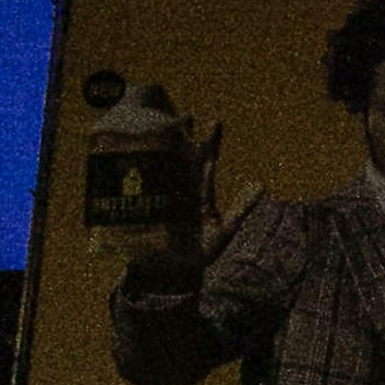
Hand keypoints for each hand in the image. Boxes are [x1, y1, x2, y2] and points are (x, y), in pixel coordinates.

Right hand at [123, 118, 250, 289]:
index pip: (206, 161)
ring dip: (155, 145)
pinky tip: (123, 151)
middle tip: (184, 114)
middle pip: (180, 155)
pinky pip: (135, 185)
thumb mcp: (224, 229)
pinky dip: (129, 169)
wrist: (175, 269)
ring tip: (154, 125)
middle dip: (180, 134)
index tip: (215, 121)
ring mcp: (159, 193)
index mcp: (200, 190)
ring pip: (158, 163)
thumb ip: (241, 207)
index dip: (210, 141)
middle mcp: (179, 186)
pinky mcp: (142, 205)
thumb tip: (261, 184)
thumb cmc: (203, 250)